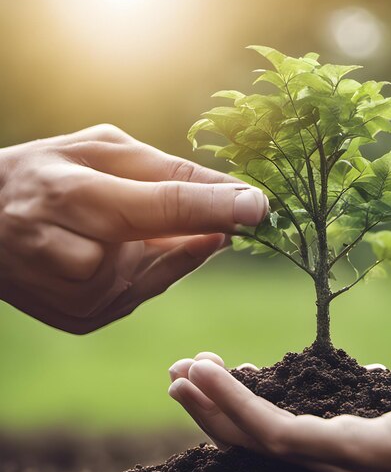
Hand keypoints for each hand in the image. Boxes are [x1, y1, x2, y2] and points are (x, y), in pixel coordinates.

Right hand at [0, 125, 268, 332]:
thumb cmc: (48, 173)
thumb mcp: (100, 151)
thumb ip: (166, 171)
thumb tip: (232, 192)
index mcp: (68, 195)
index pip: (159, 205)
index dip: (213, 207)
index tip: (260, 206)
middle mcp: (67, 253)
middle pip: (161, 248)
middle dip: (203, 229)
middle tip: (239, 215)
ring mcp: (73, 297)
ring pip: (154, 278)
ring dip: (165, 253)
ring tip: (132, 225)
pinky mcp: (81, 320)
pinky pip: (141, 295)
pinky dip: (147, 273)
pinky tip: (127, 250)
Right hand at [168, 353, 390, 471]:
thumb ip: (373, 393)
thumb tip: (368, 371)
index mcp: (331, 450)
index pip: (267, 433)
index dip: (232, 407)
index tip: (214, 372)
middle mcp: (322, 464)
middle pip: (248, 440)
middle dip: (208, 408)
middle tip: (176, 373)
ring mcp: (329, 461)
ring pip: (250, 434)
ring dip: (211, 402)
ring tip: (179, 371)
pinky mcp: (344, 451)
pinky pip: (276, 428)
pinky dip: (237, 401)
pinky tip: (214, 375)